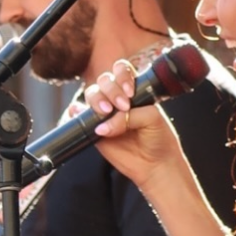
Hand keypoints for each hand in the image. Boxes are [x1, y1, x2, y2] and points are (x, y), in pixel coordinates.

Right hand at [81, 57, 180, 186]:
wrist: (155, 165)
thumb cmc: (158, 138)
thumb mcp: (152, 119)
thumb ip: (130, 115)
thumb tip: (102, 125)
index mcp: (133, 91)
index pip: (121, 71)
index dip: (122, 76)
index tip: (129, 93)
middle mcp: (117, 99)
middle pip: (104, 81)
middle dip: (111, 90)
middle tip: (122, 106)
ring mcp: (105, 113)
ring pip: (92, 95)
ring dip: (97, 100)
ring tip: (106, 113)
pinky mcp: (94, 129)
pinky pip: (78, 115)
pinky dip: (76, 111)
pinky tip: (80, 113)